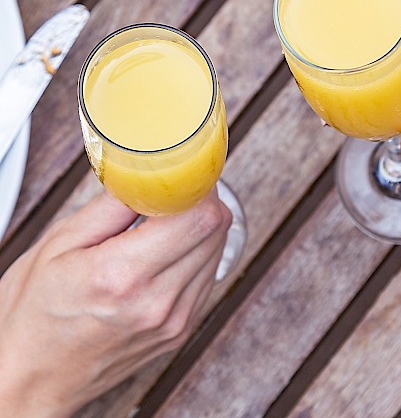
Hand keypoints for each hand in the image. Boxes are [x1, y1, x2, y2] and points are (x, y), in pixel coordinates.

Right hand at [0, 190, 230, 417]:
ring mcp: (174, 320)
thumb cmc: (34, 314)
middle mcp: (158, 302)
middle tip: (173, 191)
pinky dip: (197, 252)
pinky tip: (169, 248)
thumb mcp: (58, 244)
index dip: (197, 185)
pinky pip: (208, 275)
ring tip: (165, 221)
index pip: (197, 218)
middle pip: (215, 229)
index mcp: (123, 275)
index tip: (183, 173)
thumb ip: (111, 206)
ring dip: (201, 225)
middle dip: (201, 199)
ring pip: (218, 249)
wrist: (32, 377)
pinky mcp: (181, 330)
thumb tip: (147, 177)